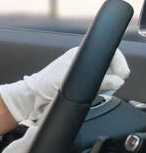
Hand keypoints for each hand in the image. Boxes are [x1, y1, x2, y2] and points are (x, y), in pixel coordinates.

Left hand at [0, 46, 128, 126]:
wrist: (33, 99)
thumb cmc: (43, 84)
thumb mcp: (67, 80)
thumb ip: (94, 81)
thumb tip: (116, 81)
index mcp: (80, 55)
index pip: (108, 54)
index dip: (117, 64)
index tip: (120, 75)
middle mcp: (83, 63)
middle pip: (111, 67)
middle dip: (113, 76)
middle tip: (108, 85)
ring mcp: (84, 75)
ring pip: (108, 78)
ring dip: (107, 85)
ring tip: (99, 90)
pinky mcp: (84, 87)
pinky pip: (102, 88)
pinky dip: (102, 92)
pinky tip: (95, 94)